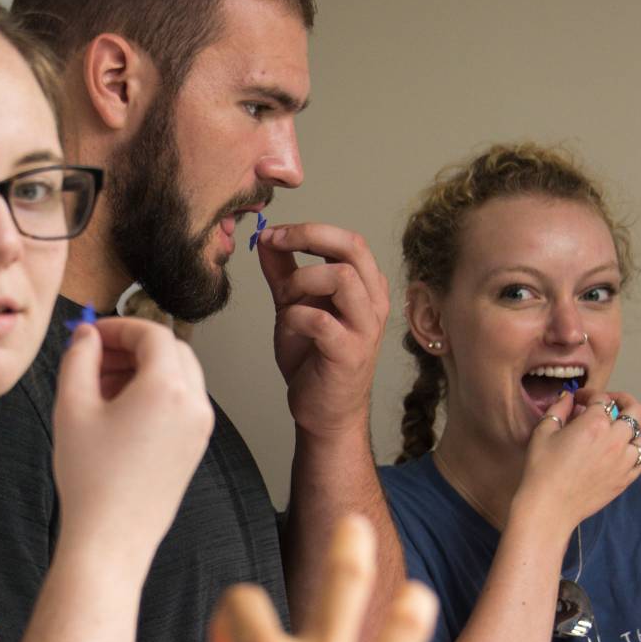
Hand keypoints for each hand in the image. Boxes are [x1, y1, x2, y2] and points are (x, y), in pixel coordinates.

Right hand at [53, 316, 213, 565]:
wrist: (111, 539)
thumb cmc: (90, 478)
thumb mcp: (72, 406)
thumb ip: (79, 358)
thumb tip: (86, 336)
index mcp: (167, 388)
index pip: (152, 334)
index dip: (119, 327)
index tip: (91, 335)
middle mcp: (194, 404)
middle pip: (171, 351)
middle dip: (132, 347)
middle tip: (95, 357)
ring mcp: (199, 428)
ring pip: (178, 377)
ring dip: (143, 370)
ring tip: (100, 388)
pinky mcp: (194, 448)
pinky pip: (180, 404)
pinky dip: (154, 395)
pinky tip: (116, 413)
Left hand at [259, 223, 388, 440]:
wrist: (323, 411)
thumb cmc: (313, 358)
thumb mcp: (294, 306)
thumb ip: (283, 272)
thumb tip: (267, 237)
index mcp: (365, 286)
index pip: (348, 239)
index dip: (309, 230)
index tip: (274, 234)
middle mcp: (374, 302)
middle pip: (354, 247)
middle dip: (310, 236)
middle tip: (276, 242)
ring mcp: (366, 328)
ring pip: (342, 278)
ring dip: (302, 280)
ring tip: (285, 300)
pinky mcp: (349, 353)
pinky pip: (321, 320)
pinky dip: (295, 317)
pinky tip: (288, 326)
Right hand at [517, 389, 640, 528]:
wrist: (549, 506)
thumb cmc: (542, 469)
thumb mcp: (543, 432)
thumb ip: (558, 410)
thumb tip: (567, 398)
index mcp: (594, 425)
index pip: (601, 399)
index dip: (589, 394)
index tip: (579, 398)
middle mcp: (615, 439)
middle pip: (635, 410)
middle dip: (623, 400)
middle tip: (611, 402)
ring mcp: (625, 460)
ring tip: (632, 421)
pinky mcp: (627, 478)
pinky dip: (640, 447)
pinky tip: (629, 446)